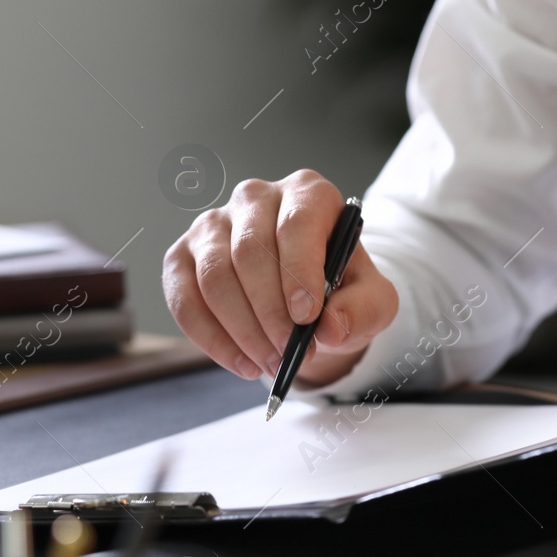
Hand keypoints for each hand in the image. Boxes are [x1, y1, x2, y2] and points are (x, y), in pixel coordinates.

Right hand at [162, 169, 397, 385]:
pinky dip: (211, 338)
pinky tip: (242, 362)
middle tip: (289, 353)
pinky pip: (184, 298)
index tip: (306, 316)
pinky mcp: (183, 256)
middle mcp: (255, 198)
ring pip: (214, 275)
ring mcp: (213, 224)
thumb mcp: (373, 301)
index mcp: (307, 193)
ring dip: (242, 329)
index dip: (298, 271)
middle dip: (269, 312)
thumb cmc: (339, 291)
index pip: (296, 223)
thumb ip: (363, 309)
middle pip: (250, 251)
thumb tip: (331, 326)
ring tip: (270, 362)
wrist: (308, 304)